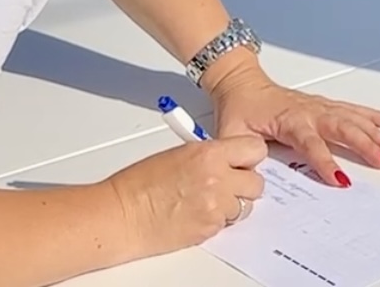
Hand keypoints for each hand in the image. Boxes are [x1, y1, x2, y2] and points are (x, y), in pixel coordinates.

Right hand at [107, 134, 267, 256]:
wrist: (123, 214)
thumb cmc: (139, 184)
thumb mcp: (180, 154)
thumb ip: (209, 156)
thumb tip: (227, 161)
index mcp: (209, 154)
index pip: (255, 150)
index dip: (249, 157)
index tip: (244, 161)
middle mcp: (218, 179)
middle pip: (256, 183)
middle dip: (244, 184)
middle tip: (228, 184)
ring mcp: (216, 207)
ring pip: (244, 206)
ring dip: (231, 204)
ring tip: (207, 201)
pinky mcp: (210, 229)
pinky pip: (227, 224)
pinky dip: (217, 220)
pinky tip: (197, 213)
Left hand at [208, 63, 379, 185]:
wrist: (241, 82)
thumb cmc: (239, 107)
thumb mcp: (231, 133)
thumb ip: (241, 154)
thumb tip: (252, 176)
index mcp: (288, 120)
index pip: (311, 144)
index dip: (326, 162)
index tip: (341, 179)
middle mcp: (309, 111)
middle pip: (343, 127)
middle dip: (365, 145)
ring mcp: (319, 106)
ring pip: (353, 118)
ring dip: (374, 132)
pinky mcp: (324, 104)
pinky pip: (353, 109)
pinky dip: (374, 115)